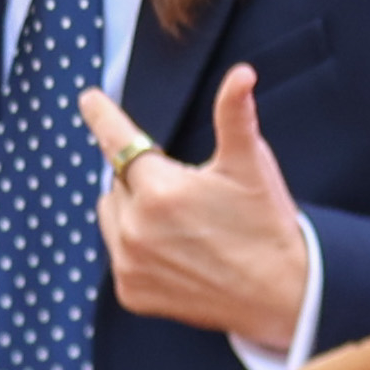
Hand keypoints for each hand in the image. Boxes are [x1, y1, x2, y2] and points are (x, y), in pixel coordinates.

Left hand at [78, 68, 307, 353]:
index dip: (102, 116)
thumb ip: (234, 114)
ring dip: (133, 210)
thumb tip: (241, 73)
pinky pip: (119, 253)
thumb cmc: (267, 222)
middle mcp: (135, 229)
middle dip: (145, 178)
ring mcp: (130, 264)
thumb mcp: (250, 164)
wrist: (281, 295)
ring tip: (182, 224)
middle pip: (120, 181)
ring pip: (112, 215)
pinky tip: (177, 254)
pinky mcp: (131, 292)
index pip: (119, 142)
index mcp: (160, 190)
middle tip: (188, 193)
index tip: (88, 99)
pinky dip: (137, 247)